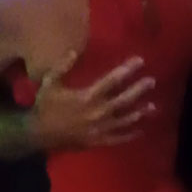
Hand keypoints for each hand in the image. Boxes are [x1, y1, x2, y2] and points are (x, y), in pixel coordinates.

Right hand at [28, 56, 156, 150]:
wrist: (39, 134)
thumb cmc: (45, 106)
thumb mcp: (50, 82)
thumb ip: (62, 66)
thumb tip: (74, 51)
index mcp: (87, 96)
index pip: (113, 80)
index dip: (127, 69)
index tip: (140, 61)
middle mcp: (98, 112)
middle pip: (124, 100)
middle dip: (139, 89)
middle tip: (151, 81)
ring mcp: (99, 128)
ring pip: (125, 120)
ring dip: (139, 112)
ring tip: (152, 106)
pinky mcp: (98, 141)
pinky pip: (118, 138)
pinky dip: (130, 135)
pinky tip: (140, 130)